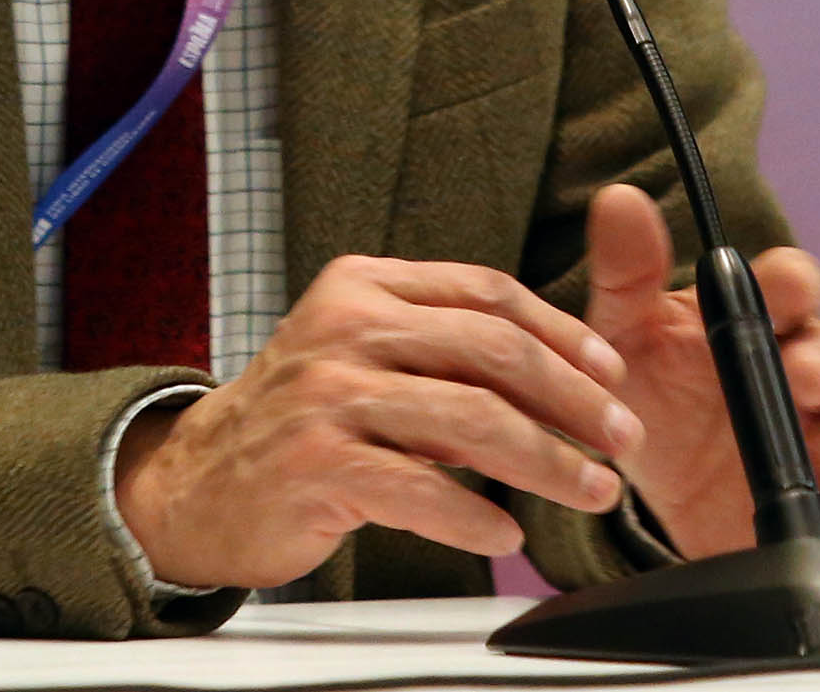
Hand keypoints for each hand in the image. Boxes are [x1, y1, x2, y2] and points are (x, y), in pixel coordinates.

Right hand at [113, 254, 643, 589]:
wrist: (198, 483)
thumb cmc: (300, 420)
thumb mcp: (362, 353)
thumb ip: (441, 346)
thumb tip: (557, 368)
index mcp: (362, 287)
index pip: (486, 292)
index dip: (562, 330)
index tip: (611, 371)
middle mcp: (345, 329)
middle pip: (492, 350)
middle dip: (573, 398)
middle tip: (621, 436)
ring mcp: (328, 396)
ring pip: (470, 420)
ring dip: (547, 461)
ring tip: (589, 489)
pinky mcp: (317, 464)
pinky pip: (421, 490)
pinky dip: (474, 517)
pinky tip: (504, 532)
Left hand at [583, 183, 819, 556]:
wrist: (636, 479)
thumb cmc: (645, 383)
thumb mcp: (621, 332)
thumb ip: (623, 273)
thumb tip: (619, 201)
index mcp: (753, 320)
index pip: (791, 286)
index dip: (795, 284)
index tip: (789, 287)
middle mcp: (796, 373)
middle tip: (803, 375)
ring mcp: (813, 439)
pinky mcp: (815, 502)